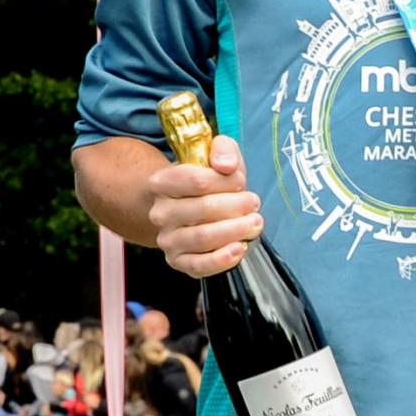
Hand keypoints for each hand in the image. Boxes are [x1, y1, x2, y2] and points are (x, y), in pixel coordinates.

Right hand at [147, 132, 264, 279]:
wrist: (184, 208)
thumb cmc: (204, 181)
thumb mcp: (213, 155)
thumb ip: (223, 150)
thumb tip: (226, 166)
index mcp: (161, 182)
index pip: (196, 180)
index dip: (225, 181)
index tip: (241, 181)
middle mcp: (160, 212)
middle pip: (204, 209)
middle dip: (236, 206)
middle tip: (254, 202)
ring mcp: (167, 239)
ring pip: (203, 237)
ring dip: (235, 230)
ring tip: (255, 223)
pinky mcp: (177, 261)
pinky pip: (199, 265)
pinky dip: (222, 259)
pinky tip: (240, 248)